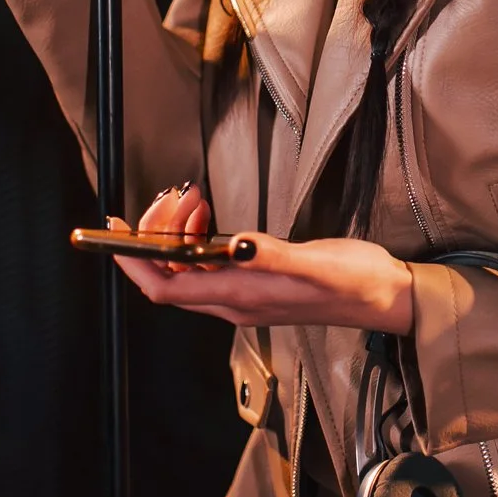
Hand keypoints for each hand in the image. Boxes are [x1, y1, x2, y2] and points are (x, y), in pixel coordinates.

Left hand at [110, 183, 415, 334]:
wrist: (384, 296)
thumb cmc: (354, 282)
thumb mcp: (316, 265)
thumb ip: (274, 256)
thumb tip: (237, 244)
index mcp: (239, 297)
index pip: (164, 287)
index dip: (133, 262)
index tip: (113, 232)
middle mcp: (233, 300)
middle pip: (169, 274)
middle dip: (157, 234)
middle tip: (174, 196)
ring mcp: (243, 292)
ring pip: (186, 266)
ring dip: (176, 232)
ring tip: (191, 199)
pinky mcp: (256, 280)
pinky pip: (207, 261)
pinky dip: (197, 236)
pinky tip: (208, 215)